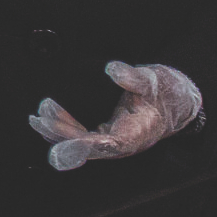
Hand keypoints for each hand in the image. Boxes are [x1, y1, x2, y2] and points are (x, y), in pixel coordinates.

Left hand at [30, 62, 203, 170]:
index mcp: (132, 137)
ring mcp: (112, 138)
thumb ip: (133, 78)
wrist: (178, 99)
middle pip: (84, 145)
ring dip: (58, 130)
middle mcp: (119, 143)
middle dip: (60, 134)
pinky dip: (66, 125)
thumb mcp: (154, 81)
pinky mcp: (107, 131)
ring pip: (80, 140)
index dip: (81, 148)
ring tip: (38, 116)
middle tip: (39, 119)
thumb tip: (112, 69)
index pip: (103, 146)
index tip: (61, 148)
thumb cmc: (167, 92)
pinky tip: (51, 114)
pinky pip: (82, 132)